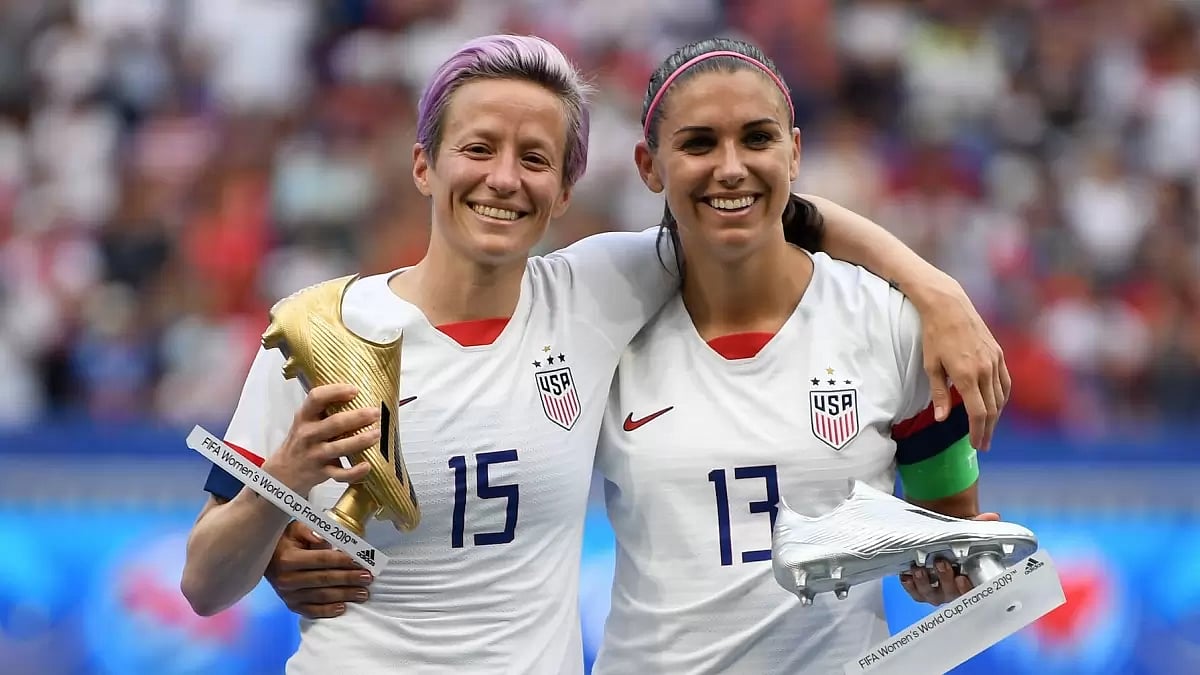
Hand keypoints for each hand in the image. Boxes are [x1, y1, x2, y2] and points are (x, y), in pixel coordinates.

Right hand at [262, 384, 379, 495]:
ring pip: (339, 447)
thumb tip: (357, 394)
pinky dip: (355, 472)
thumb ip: (324, 409)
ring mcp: (315, 454)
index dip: (336, 392)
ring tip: (377, 433)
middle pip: (334, 423)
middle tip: (375, 412)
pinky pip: (340, 474)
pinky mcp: (322, 472)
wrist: (284, 472)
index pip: (316, 398)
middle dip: (357, 417)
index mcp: (305, 417)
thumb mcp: (306, 421)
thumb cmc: (303, 441)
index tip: (355, 390)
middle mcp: (309, 434)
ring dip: (361, 440)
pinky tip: (367, 465)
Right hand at [265, 521, 373, 618]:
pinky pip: (311, 611)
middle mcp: (287, 579)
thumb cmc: (286, 541)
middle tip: (367, 578)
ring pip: (321, 596)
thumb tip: (324, 540)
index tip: (360, 562)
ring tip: (362, 593)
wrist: (267, 559)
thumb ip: (311, 531)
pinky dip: (327, 611)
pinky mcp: (290, 605)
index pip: (321, 560)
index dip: (342, 561)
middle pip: (324, 579)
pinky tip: (343, 608)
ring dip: (344, 595)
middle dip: (349, 579)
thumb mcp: (296, 528)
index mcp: (288, 559)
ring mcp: (288, 595)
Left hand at [898, 513, 1000, 605]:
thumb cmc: (956, 545)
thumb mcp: (968, 534)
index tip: (962, 578)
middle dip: (945, 579)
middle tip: (941, 563)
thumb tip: (992, 517)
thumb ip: (980, 526)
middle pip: (950, 593)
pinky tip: (906, 575)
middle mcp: (952, 590)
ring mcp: (935, 592)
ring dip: (924, 583)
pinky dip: (910, 585)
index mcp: (968, 581)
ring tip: (919, 569)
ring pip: (930, 594)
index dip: (967, 588)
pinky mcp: (919, 590)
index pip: (972, 591)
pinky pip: (914, 592)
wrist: (938, 545)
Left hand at [907, 274, 1009, 450]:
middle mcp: (984, 369)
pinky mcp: (998, 353)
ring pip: (1001, 396)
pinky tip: (997, 406)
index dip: (978, 432)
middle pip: (992, 408)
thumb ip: (939, 394)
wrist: (948, 306)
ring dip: (996, 416)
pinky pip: (1005, 381)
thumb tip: (943, 419)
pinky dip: (1003, 397)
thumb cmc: (934, 336)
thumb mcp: (931, 366)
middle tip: (983, 445)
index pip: (978, 413)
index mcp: (966, 375)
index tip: (976, 445)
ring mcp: (994, 360)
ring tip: (987, 429)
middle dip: (987, 430)